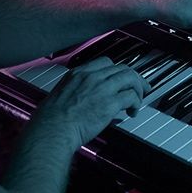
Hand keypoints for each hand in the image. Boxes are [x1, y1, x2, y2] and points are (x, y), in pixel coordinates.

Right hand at [30, 57, 150, 150]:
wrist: (52, 130)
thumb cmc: (51, 119)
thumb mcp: (60, 94)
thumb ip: (76, 90)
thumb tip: (85, 97)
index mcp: (78, 74)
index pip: (105, 62)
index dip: (117, 70)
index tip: (121, 78)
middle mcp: (91, 77)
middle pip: (122, 68)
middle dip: (134, 78)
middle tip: (140, 87)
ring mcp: (102, 88)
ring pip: (130, 78)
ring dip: (138, 89)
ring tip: (138, 100)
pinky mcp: (110, 103)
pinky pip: (131, 96)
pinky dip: (136, 103)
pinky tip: (132, 111)